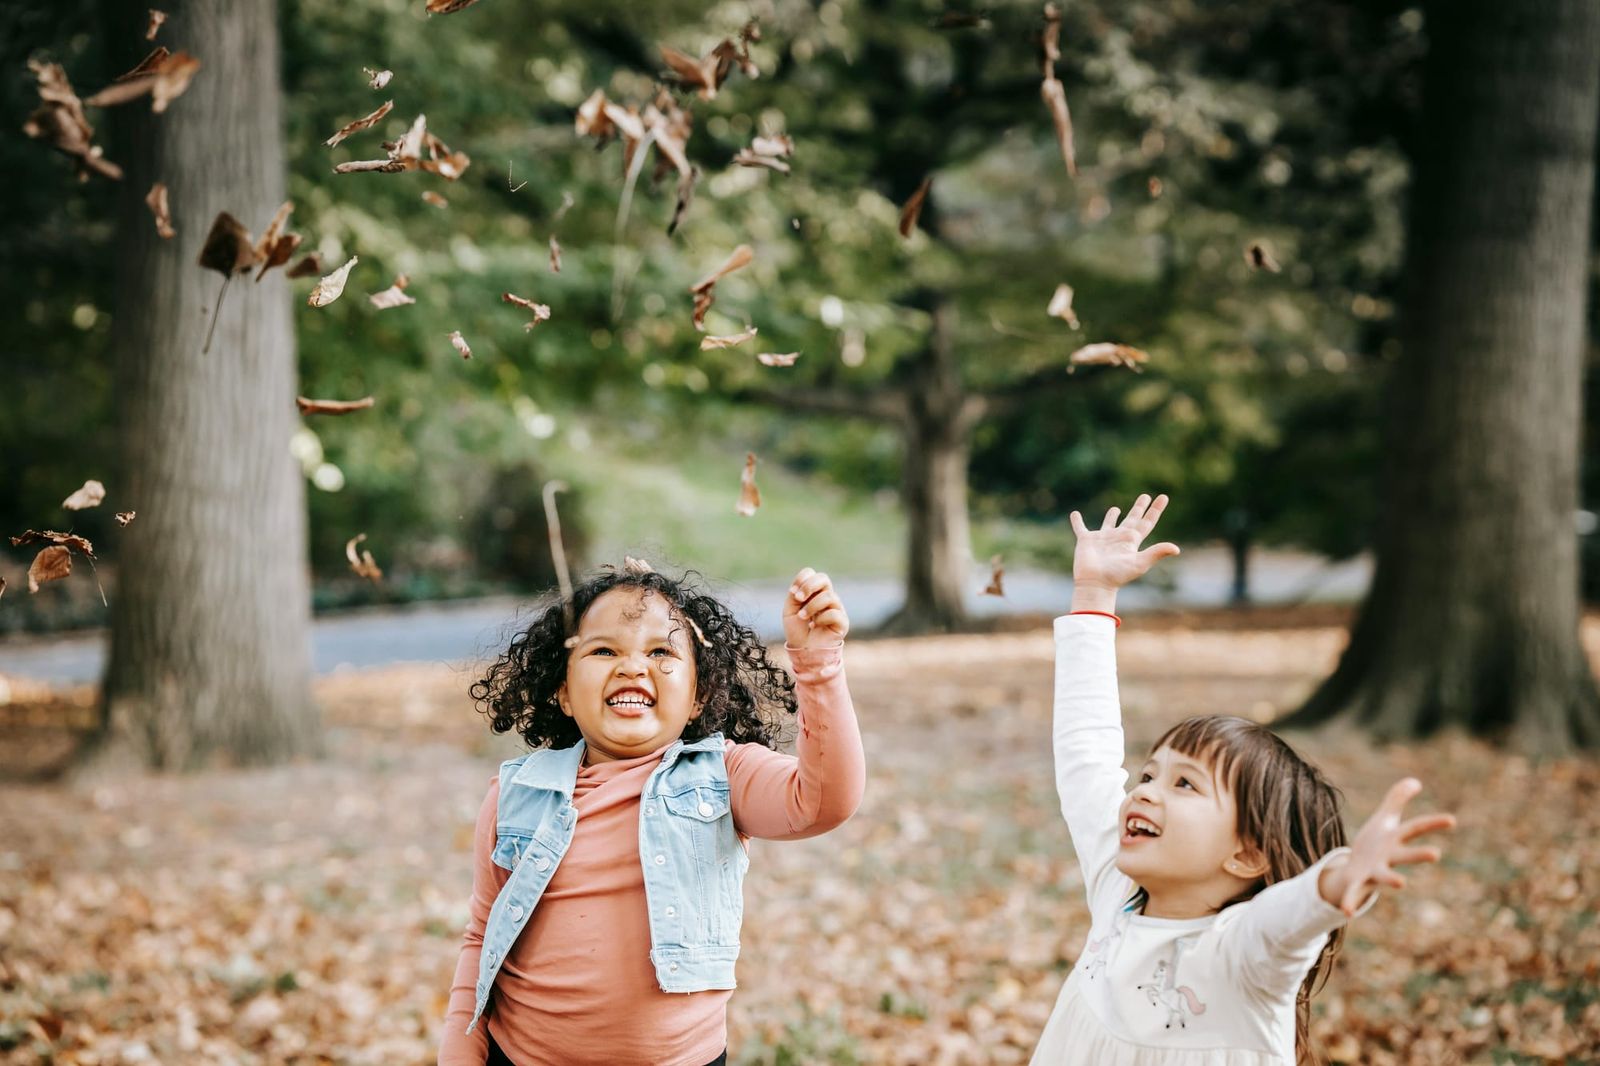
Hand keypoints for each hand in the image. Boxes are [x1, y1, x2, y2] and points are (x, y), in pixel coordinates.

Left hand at [783, 568, 848, 647]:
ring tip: (802, 617)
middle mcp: (827, 597)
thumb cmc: (797, 630)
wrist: (804, 650)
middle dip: (809, 586)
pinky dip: (821, 619)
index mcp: (814, 592)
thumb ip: (795, 594)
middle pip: (824, 578)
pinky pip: (834, 613)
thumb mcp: (790, 610)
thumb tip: (803, 587)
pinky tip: (815, 626)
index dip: (802, 579)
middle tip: (798, 598)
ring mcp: (837, 608)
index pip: (812, 574)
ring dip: (811, 606)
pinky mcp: (843, 622)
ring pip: (829, 596)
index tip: (792, 593)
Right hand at [1069, 494, 1180, 609]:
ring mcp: (1102, 539)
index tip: (1163, 497)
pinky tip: (1074, 514)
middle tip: (1145, 496)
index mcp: (1132, 541)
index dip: (1155, 510)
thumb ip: (1157, 553)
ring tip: (1116, 508)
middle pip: (1132, 519)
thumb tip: (1177, 549)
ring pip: (1109, 523)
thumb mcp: (1140, 563)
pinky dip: (1077, 521)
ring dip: (1112, 516)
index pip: (1147, 522)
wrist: (1095, 583)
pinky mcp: (1085, 540)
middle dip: (1139, 508)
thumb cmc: (1117, 575)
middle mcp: (1118, 538)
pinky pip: (1080, 528)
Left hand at [1319, 777, 1455, 915]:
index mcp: (1395, 840)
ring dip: (1392, 878)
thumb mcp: (1384, 818)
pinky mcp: (1358, 882)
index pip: (1416, 828)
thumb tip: (1414, 781)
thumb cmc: (1375, 843)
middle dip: (1419, 854)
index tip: (1452, 819)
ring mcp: (1375, 871)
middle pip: (1406, 854)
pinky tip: (1346, 911)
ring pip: (1385, 875)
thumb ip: (1397, 799)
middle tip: (1436, 854)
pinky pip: (1354, 893)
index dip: (1433, 823)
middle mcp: (1389, 857)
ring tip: (1401, 883)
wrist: (1357, 870)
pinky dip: (1350, 901)